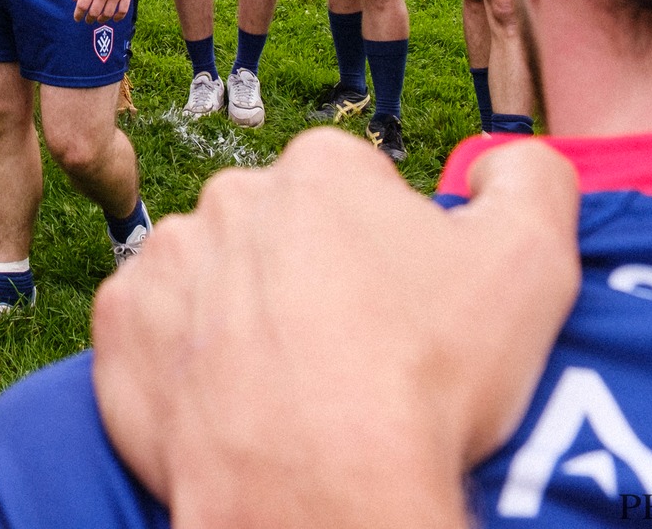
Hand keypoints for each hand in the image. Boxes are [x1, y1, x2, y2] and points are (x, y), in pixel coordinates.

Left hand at [72, 0, 138, 21]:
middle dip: (90, 19)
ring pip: (108, 14)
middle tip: (89, 20)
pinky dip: (118, 17)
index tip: (77, 19)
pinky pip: (122, 11)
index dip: (78, 15)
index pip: (82, 5)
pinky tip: (114, 18)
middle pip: (94, 12)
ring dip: (103, 19)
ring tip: (100, 18)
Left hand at [92, 133, 579, 528]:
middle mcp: (230, 195)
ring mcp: (165, 258)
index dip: (393, 255)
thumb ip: (530, 180)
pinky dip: (184, 362)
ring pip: (214, 279)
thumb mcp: (532, 262)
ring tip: (289, 390)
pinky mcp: (118, 326)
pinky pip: (154, 331)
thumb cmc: (424, 376)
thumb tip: (506, 161)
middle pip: (283, 231)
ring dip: (242, 318)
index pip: (361, 192)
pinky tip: (230, 405)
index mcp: (320, 167)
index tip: (406, 314)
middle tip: (352, 358)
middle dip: (311, 278)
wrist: (318, 490)